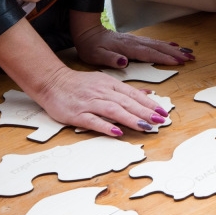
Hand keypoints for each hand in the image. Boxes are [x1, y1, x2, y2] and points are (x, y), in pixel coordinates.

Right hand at [32, 65, 170, 136]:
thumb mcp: (104, 81)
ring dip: (130, 119)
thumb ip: (125, 89)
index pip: (133, 94)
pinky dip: (106, 126)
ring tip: (145, 127)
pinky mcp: (77, 114)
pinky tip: (118, 133)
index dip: (148, 103)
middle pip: (126, 102)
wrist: (52, 82)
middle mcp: (102, 92)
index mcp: (109, 84)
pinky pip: (94, 121)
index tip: (162, 111)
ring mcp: (89, 103)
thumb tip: (147, 93)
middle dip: (145, 112)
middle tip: (160, 120)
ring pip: (113, 110)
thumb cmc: (79, 84)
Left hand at [71, 11, 194, 68]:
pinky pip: (155, 42)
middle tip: (190, 58)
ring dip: (174, 49)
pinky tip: (173, 46)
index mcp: (128, 47)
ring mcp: (136, 40)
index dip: (165, 58)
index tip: (179, 61)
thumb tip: (124, 61)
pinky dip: (166, 44)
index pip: (150, 53)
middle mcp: (135, 42)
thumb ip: (111, 59)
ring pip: (159, 44)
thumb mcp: (96, 56)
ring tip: (188, 52)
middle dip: (176, 53)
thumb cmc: (92, 47)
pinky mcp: (136, 41)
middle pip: (159, 48)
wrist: (88, 33)